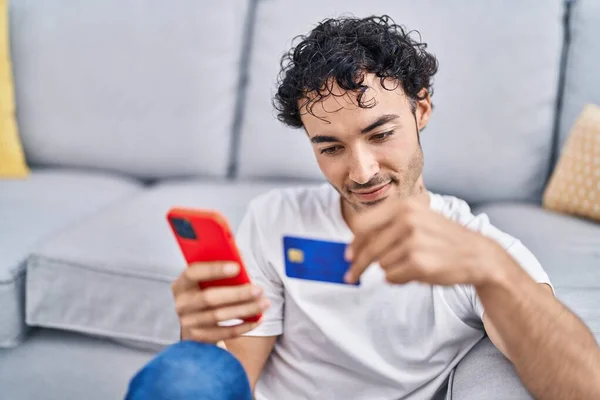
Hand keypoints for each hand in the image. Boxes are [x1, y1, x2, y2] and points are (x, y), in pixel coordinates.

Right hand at [171, 262, 269, 342]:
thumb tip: (240, 259)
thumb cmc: (206, 290)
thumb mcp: (207, 278)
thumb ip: (220, 267)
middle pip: (209, 298)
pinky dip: (243, 326)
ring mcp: (189, 322)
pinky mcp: (199, 337)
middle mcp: (182, 304)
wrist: (194, 319)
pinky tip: (258, 319)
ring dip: (245, 309)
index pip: (194, 272)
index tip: (237, 267)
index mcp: (182, 283)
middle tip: (259, 290)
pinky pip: (224, 333)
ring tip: (264, 303)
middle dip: (237, 294)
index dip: (215, 269)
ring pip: (219, 316)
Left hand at [344, 197, 497, 285]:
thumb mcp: (417, 219)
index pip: (363, 225)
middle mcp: (407, 219)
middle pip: (368, 247)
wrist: (477, 254)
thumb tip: (353, 247)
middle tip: (349, 276)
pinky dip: (398, 279)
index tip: (347, 256)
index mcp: (404, 205)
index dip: (353, 244)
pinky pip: (391, 277)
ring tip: (412, 264)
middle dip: (358, 265)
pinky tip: (417, 272)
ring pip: (381, 264)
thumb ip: (387, 226)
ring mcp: (413, 241)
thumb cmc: (442, 237)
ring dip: (390, 269)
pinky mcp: (419, 263)